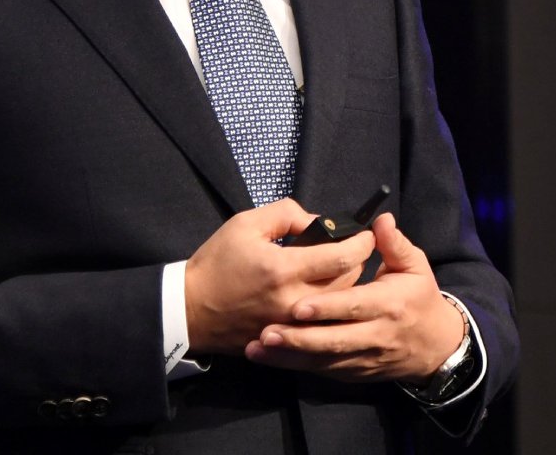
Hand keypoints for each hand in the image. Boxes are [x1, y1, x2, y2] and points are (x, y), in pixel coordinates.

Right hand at [183, 199, 376, 355]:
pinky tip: (323, 296)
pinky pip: (321, 325)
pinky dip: (329, 310)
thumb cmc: (216, 262)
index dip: (362, 244)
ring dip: (347, 286)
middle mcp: (292, 301)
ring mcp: (291, 325)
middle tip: (351, 250)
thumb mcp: (245, 224)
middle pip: (349, 284)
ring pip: (339, 307)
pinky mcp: (286, 341)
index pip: (342, 258)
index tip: (367, 235)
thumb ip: (286, 213)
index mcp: (283, 269)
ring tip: (338, 270)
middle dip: (357, 263)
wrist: (188, 309)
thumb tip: (317, 222)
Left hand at [245, 212, 465, 382]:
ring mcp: (362, 358)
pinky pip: (321, 372)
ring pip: (322, 360)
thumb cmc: (419, 298)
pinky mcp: (351, 373)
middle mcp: (374, 335)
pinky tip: (267, 358)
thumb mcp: (416, 267)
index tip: (297, 305)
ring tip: (257, 347)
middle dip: (298, 338)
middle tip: (265, 332)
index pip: (354, 306)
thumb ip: (394, 244)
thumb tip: (379, 221)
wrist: (433, 346)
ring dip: (289, 355)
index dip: (325, 308)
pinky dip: (294, 366)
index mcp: (389, 305)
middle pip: (333, 340)